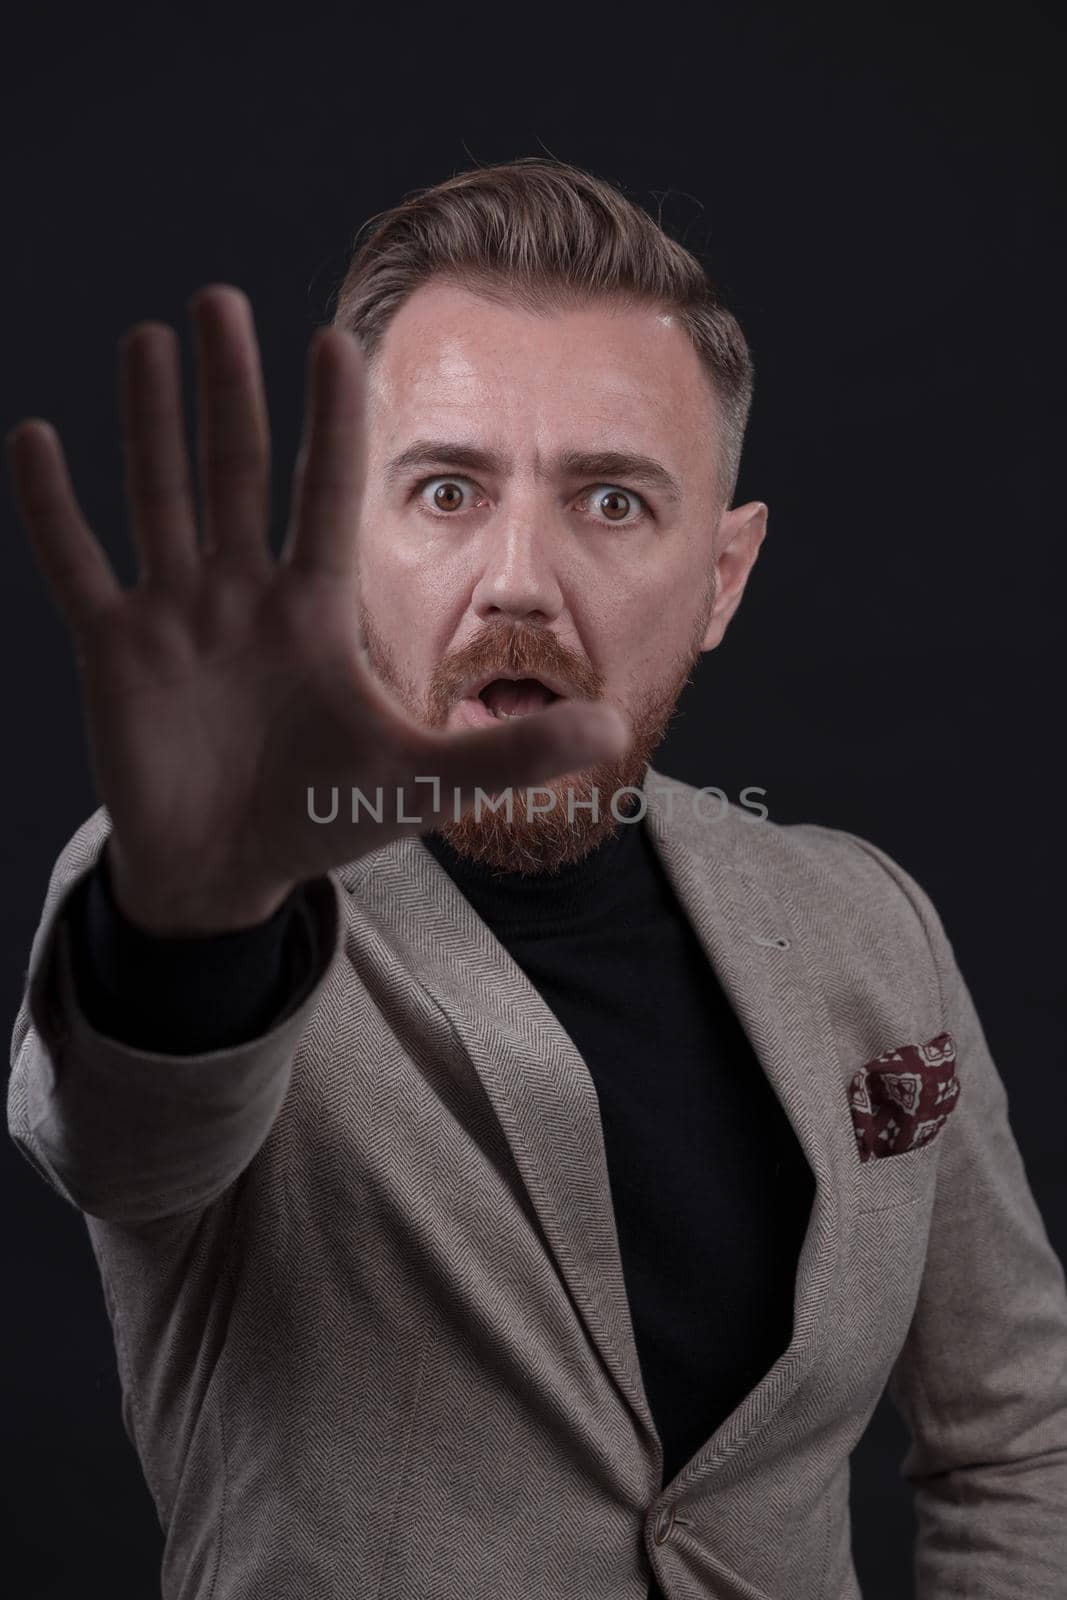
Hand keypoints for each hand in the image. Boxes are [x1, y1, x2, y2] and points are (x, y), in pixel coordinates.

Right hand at [5, 285, 627, 932]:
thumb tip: (616, 723)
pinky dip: (53, 510)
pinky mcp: (115, 652)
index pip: (325, 493)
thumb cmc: (323, 818)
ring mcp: (176, 616)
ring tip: (149, 338)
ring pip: (159, 498)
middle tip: (221, 297)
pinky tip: (33, 438)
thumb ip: (512, 751)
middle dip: (232, 389)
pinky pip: (75, 567)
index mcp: (314, 610)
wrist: (229, 871)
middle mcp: (243, 595)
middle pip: (236, 471)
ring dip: (151, 422)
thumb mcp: (422, 782)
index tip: (336, 339)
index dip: (329, 421)